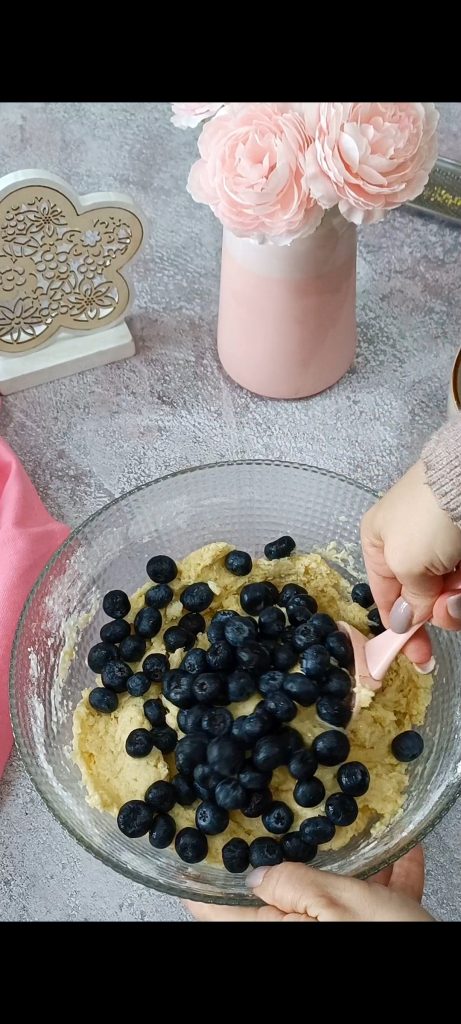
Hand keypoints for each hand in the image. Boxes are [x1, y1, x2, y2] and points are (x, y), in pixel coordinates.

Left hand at [184, 845, 432, 921]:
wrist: (444, 983)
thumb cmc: (388, 943)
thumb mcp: (337, 905)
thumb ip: (291, 885)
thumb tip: (253, 874)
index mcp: (273, 933)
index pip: (215, 909)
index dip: (200, 879)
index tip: (191, 850)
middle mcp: (294, 939)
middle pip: (276, 899)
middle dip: (291, 862)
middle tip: (289, 823)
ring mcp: (332, 938)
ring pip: (326, 902)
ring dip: (347, 869)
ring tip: (359, 833)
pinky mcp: (366, 938)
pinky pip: (365, 910)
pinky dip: (382, 886)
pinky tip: (401, 859)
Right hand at [361, 460, 460, 665]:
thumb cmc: (426, 518)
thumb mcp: (405, 562)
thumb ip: (406, 598)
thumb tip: (403, 623)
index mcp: (379, 542)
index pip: (384, 594)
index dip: (399, 628)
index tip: (417, 656)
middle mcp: (409, 544)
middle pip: (420, 597)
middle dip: (433, 612)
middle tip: (446, 610)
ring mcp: (441, 545)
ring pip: (446, 593)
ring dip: (453, 603)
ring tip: (460, 593)